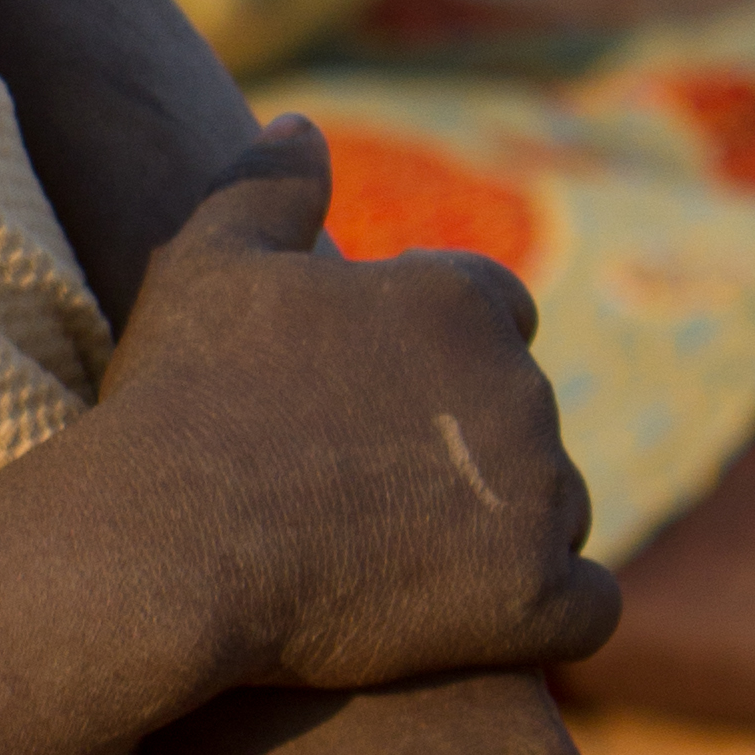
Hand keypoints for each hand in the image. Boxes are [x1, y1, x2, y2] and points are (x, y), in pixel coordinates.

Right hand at [98, 129, 617, 694]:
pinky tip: (480, 628)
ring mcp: (536, 494)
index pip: (500, 314)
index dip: (440, 361)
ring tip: (409, 566)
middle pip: (524, 415)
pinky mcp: (535, 597)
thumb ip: (265, 185)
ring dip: (506, 530)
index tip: (377, 407)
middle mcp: (520, 385)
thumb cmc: (181, 397)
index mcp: (458, 298)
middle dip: (470, 448)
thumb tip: (300, 126)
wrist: (167, 540)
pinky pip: (587, 607)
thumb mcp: (205, 261)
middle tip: (372, 494)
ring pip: (558, 507)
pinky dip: (546, 615)